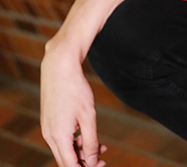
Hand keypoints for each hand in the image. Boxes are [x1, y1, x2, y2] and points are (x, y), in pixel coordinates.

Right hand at [41, 43, 106, 166]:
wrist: (59, 66)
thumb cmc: (75, 88)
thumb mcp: (88, 116)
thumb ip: (90, 141)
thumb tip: (92, 162)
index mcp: (59, 137)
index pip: (70, 166)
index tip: (101, 164)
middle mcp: (49, 136)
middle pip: (66, 160)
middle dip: (84, 161)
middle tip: (103, 158)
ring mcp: (47, 128)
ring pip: (64, 150)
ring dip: (81, 151)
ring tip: (100, 145)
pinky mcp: (49, 120)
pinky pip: (61, 139)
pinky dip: (74, 140)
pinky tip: (86, 134)